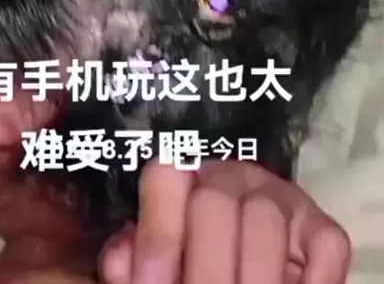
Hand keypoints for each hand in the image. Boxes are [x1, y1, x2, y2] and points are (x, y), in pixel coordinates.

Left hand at [99, 160, 350, 283]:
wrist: (240, 269)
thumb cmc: (195, 269)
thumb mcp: (164, 269)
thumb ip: (137, 267)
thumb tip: (122, 261)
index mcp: (185, 182)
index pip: (165, 176)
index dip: (158, 235)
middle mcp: (233, 179)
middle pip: (214, 201)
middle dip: (206, 267)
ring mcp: (283, 199)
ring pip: (265, 217)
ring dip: (253, 276)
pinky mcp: (324, 229)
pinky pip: (326, 245)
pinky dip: (314, 279)